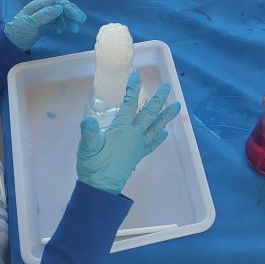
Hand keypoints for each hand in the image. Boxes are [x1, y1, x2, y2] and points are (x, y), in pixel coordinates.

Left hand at [3, 0, 85, 51]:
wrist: (10, 44)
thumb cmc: (19, 32)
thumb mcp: (31, 23)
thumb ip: (45, 14)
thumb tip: (60, 8)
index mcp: (38, 6)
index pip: (57, 2)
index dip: (69, 8)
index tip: (78, 16)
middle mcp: (42, 9)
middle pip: (60, 7)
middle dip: (71, 13)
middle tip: (81, 21)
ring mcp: (43, 17)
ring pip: (60, 15)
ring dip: (68, 20)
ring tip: (74, 29)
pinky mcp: (44, 25)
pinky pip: (57, 21)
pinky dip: (62, 24)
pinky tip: (63, 30)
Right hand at [76, 71, 181, 194]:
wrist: (100, 189)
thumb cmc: (93, 166)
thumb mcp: (87, 147)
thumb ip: (89, 133)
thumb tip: (87, 120)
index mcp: (122, 129)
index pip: (130, 104)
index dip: (133, 89)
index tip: (136, 75)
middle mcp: (134, 135)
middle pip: (149, 113)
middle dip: (159, 99)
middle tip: (168, 86)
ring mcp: (138, 146)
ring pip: (156, 127)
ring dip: (166, 115)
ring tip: (177, 105)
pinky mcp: (138, 155)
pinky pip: (152, 143)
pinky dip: (159, 137)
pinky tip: (164, 133)